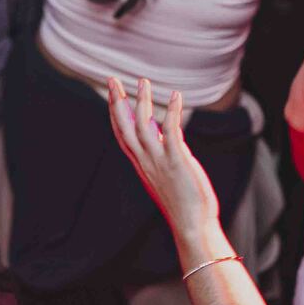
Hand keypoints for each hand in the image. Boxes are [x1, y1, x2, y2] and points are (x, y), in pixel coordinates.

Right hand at [108, 78, 222, 236]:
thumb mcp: (166, 175)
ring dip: (142, 102)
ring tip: (143, 82)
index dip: (116, 113)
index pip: (122, 135)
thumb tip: (161, 135)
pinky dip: (172, 112)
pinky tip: (176, 96)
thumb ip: (160, 154)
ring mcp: (159, 161)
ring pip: (144, 126)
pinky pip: (171, 131)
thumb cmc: (183, 203)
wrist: (190, 224)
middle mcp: (145, 161)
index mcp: (142, 165)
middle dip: (118, 102)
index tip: (112, 94)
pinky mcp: (176, 161)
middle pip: (125, 127)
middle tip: (113, 80)